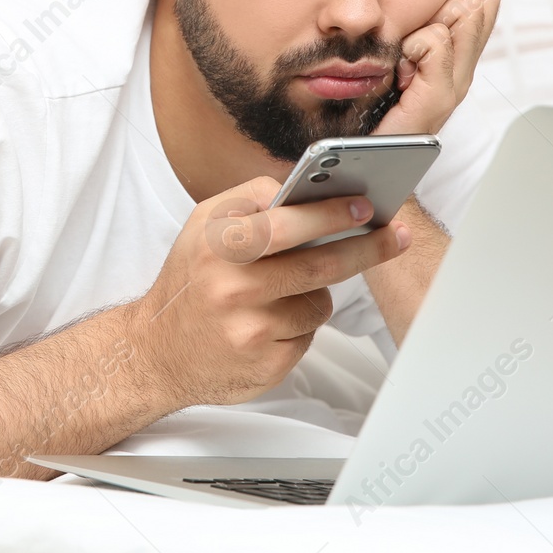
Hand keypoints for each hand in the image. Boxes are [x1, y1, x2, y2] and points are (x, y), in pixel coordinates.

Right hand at [130, 175, 409, 408]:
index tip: (365, 206)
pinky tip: (270, 325)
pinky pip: (308, 335)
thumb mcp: (203, 227)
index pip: (284, 221)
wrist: (156, 352)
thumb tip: (311, 188)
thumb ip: (251, 202)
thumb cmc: (190, 281)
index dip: (329, 212)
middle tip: (396, 235)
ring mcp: (249, 328)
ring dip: (314, 294)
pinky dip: (299, 326)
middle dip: (363, 247)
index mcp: (216, 243)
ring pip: (317, 301)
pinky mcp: (265, 364)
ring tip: (281, 294)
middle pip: (316, 263)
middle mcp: (231, 285)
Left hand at [373, 0, 500, 136]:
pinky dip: (413, 47)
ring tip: (403, 61)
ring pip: (462, 14)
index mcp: (454, 59)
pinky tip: (399, 73)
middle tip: (410, 42)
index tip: (420, 22)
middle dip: (441, 5)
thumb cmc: (368, 110)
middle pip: (479, 2)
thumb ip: (408, 29)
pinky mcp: (438, 99)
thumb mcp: (392, 56)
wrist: (360, 160)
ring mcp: (455, 86)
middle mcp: (462, 71)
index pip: (482, 0)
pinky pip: (435, 43)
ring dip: (424, 27)